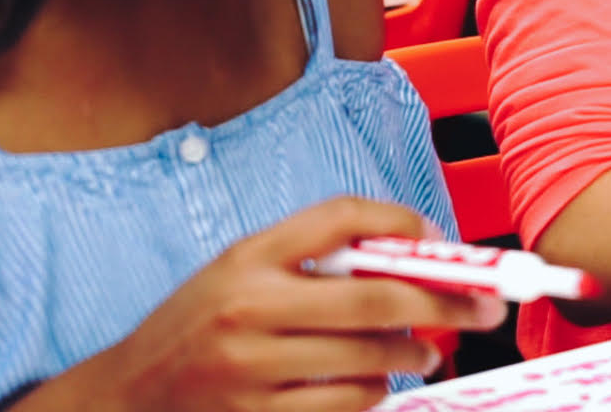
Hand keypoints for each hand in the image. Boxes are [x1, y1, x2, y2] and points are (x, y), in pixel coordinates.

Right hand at [36, 197, 504, 411]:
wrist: (127, 395)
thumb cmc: (199, 323)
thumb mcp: (242, 267)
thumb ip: (315, 253)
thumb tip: (415, 251)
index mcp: (249, 257)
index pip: (341, 217)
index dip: (403, 224)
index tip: (442, 242)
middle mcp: (249, 309)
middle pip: (376, 298)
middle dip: (444, 303)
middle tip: (482, 308)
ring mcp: (253, 370)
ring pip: (370, 360)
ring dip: (413, 354)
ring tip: (422, 351)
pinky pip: (346, 405)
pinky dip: (374, 393)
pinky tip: (374, 384)